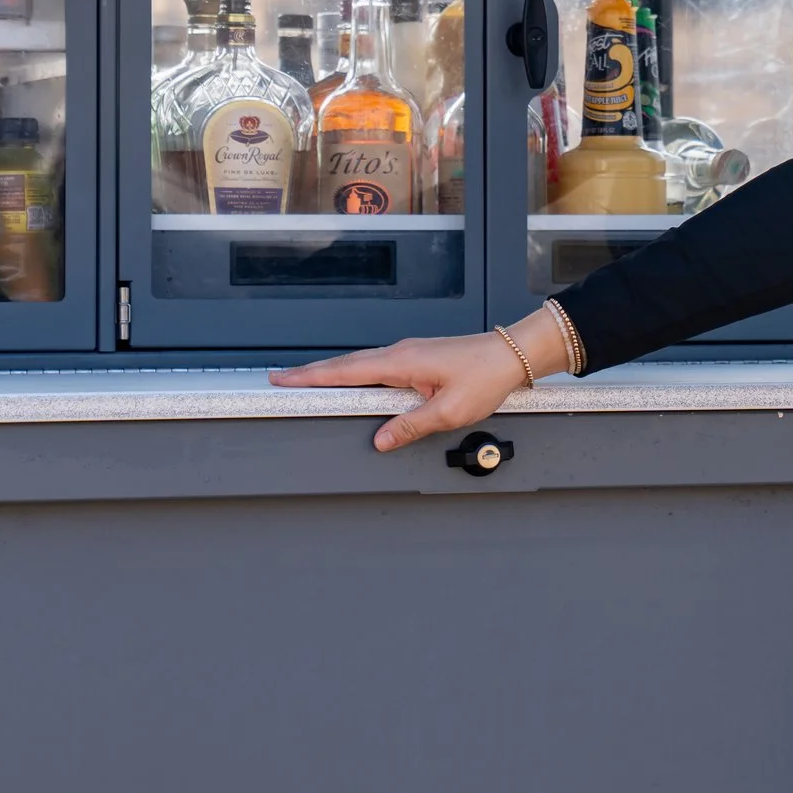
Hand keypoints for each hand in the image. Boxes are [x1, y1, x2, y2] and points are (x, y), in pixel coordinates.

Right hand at [270, 308, 572, 452]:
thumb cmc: (486, 376)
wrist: (512, 355)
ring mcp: (408, 354)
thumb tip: (381, 439)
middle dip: (311, 374)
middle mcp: (400, 353)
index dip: (312, 377)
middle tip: (281, 380)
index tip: (283, 379)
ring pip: (360, 365)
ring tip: (306, 383)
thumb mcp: (449, 410)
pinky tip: (350, 383)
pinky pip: (376, 367)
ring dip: (332, 373)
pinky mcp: (417, 359)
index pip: (346, 371)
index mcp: (402, 362)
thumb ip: (411, 425)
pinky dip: (355, 374)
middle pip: (346, 365)